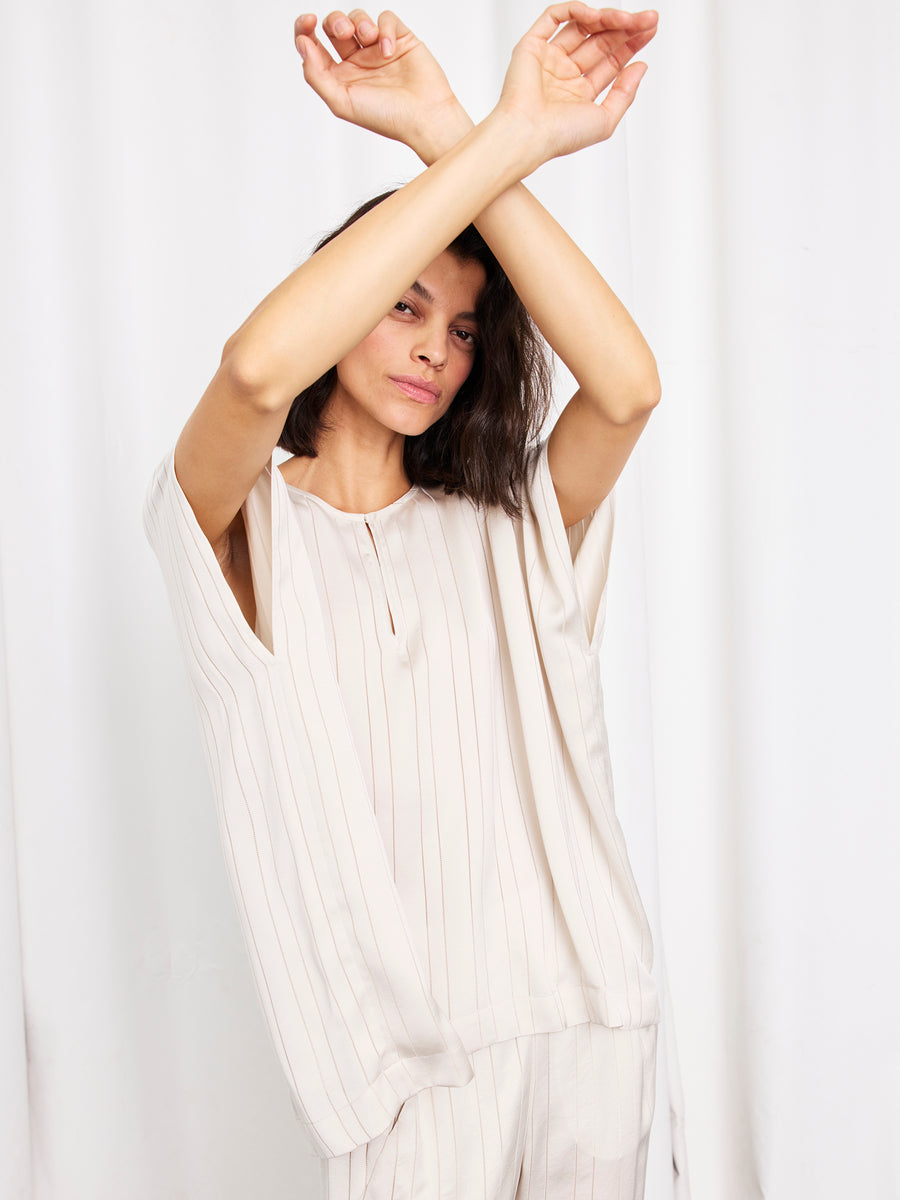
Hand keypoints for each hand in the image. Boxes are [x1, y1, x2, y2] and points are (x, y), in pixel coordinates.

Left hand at [294, 10, 470, 156]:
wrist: (425, 117)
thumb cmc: (386, 117)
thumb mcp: (341, 102)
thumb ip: (316, 75)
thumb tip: (302, 43)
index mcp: (341, 77)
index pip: (315, 46)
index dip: (305, 29)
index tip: (307, 22)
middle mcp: (358, 62)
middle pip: (335, 27)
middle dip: (335, 22)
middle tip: (344, 31)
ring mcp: (378, 50)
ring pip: (359, 18)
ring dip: (359, 21)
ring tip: (369, 36)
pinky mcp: (400, 40)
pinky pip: (386, 18)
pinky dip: (385, 28)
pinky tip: (389, 49)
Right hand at [498, 5, 657, 163]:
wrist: (528, 135)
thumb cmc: (560, 136)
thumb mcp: (605, 120)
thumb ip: (625, 94)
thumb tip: (641, 66)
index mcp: (579, 93)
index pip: (610, 61)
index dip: (631, 44)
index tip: (650, 31)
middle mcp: (564, 74)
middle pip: (600, 41)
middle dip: (626, 28)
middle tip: (648, 19)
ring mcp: (548, 58)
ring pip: (582, 26)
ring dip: (607, 18)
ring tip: (628, 19)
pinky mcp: (531, 46)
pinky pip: (554, 16)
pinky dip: (576, 10)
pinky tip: (595, 15)